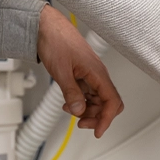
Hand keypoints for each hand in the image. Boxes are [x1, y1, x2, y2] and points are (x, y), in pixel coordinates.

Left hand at [36, 5, 123, 137]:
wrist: (47, 27)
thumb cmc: (56, 41)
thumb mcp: (61, 71)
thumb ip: (71, 93)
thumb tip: (79, 110)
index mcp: (97, 73)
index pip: (112, 101)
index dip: (107, 119)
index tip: (97, 132)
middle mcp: (98, 75)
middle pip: (108, 103)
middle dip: (96, 117)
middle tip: (80, 124)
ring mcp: (91, 75)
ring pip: (98, 100)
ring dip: (87, 111)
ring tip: (71, 111)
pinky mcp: (83, 75)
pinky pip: (88, 93)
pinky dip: (81, 102)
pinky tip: (70, 103)